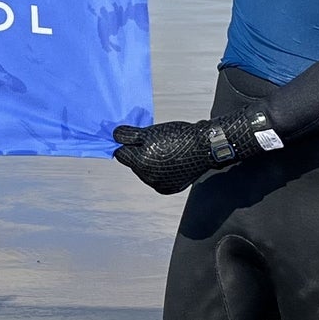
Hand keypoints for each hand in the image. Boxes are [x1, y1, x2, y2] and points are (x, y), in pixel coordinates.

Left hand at [112, 117, 265, 194]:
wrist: (205, 147)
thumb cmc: (179, 136)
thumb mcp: (150, 131)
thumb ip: (128, 135)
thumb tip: (113, 136)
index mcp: (140, 162)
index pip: (121, 154)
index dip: (125, 143)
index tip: (131, 137)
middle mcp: (148, 177)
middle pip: (133, 163)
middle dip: (138, 152)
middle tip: (153, 141)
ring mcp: (159, 184)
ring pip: (144, 171)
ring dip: (148, 161)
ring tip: (164, 150)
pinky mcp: (169, 188)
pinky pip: (156, 179)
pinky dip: (159, 170)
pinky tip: (169, 160)